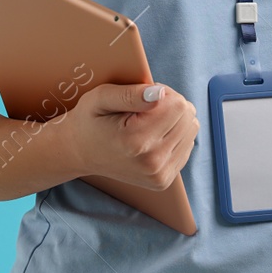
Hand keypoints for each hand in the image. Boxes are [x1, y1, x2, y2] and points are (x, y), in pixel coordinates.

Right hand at [61, 81, 199, 190]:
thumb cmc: (90, 120)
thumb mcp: (99, 97)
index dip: (163, 92)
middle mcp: (151, 162)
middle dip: (170, 105)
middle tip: (145, 108)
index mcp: (136, 140)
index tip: (144, 96)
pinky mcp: (163, 180)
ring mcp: (159, 175)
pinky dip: (173, 135)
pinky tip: (152, 135)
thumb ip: (130, 93)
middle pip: (189, 118)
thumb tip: (159, 93)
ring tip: (147, 121)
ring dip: (174, 120)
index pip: (179, 105)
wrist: (80, 153)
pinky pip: (187, 145)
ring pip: (191, 131)